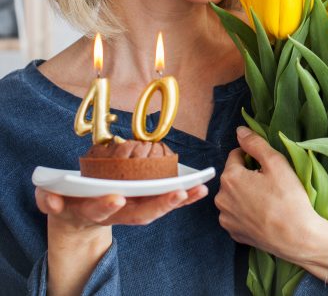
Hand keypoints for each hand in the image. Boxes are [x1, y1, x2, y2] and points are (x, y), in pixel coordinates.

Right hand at [36, 184, 207, 230]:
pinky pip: (163, 203)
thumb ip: (50, 199)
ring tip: (194, 190)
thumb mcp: (55, 199)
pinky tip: (199, 190)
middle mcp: (116, 212)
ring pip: (154, 210)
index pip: (101, 210)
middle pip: (138, 214)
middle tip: (176, 193)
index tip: (116, 198)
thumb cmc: (70, 200)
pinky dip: (182, 199)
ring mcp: (130, 210)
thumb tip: (53, 198)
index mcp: (95, 210)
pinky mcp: (142, 205)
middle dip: (158, 205)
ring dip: (176, 201)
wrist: (76, 214)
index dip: (107, 205)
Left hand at [215, 126, 327, 263]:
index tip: (267, 166)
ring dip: (246, 193)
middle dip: (248, 175)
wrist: (298, 238)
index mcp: (230, 178)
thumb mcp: (276, 163)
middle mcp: (221, 198)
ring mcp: (226, 218)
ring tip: (267, 200)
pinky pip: (237, 214)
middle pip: (234, 176)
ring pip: (234, 195)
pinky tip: (263, 214)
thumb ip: (255, 143)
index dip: (253, 157)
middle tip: (270, 183)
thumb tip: (240, 131)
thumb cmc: (288, 199)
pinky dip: (246, 211)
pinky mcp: (234, 233)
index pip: (236, 155)